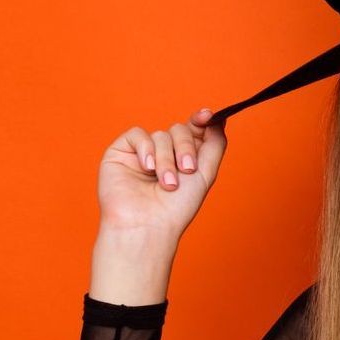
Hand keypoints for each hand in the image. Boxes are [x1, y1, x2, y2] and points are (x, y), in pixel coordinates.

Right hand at [97, 108, 227, 241]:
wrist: (148, 225)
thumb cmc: (177, 207)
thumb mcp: (206, 172)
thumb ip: (215, 143)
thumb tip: (219, 117)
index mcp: (184, 157)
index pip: (194, 129)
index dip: (201, 119)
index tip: (207, 115)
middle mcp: (164, 153)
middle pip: (180, 129)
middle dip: (186, 148)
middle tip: (187, 170)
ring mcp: (142, 153)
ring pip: (161, 134)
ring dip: (167, 159)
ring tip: (166, 183)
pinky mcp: (120, 153)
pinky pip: (137, 134)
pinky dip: (146, 149)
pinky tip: (146, 167)